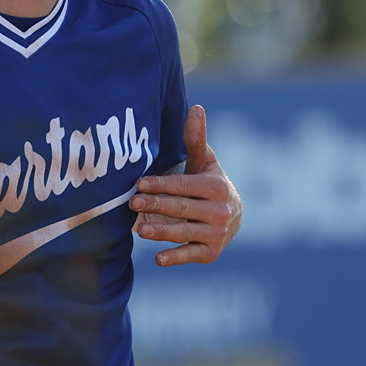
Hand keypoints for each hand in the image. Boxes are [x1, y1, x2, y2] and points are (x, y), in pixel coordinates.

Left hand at [130, 105, 241, 266]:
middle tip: (132, 203)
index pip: (184, 185)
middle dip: (156, 206)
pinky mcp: (211, 252)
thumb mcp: (205, 161)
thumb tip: (196, 107)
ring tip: (140, 230)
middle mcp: (220, 211)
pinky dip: (176, 258)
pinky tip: (158, 259)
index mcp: (217, 187)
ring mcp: (216, 233)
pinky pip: (191, 255)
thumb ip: (196, 138)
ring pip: (185, 233)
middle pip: (182, 208)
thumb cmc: (209, 183)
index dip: (162, 185)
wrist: (232, 216)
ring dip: (162, 231)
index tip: (139, 184)